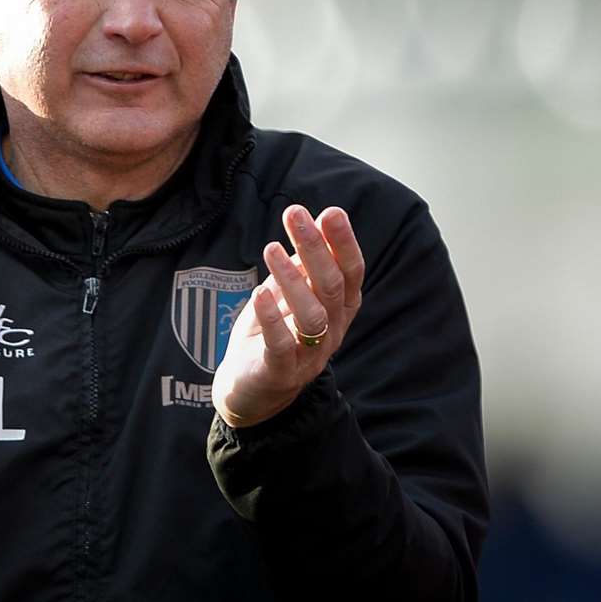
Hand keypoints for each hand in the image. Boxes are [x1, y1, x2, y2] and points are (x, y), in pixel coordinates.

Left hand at [212, 205, 364, 428]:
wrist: (251, 390)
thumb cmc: (273, 333)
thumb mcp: (289, 294)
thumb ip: (302, 265)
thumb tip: (316, 221)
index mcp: (339, 309)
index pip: (350, 272)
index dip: (343, 242)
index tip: (330, 211)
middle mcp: (332, 331)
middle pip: (331, 287)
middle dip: (315, 248)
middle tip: (295, 214)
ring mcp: (309, 356)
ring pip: (312, 316)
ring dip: (292, 279)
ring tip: (271, 248)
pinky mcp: (281, 372)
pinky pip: (282, 346)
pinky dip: (272, 318)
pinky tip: (260, 292)